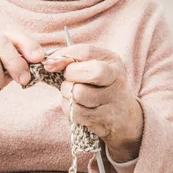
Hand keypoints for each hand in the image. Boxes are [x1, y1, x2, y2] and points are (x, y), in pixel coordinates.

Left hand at [44, 44, 143, 161]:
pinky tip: (74, 104)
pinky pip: (75, 112)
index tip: (50, 62)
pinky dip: (68, 107)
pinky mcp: (102, 120)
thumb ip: (73, 58)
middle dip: (71, 74)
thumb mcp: (93, 64)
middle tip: (69, 78)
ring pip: (78, 93)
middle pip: (91, 73)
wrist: (122, 115)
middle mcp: (116, 80)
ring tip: (71, 92)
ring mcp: (111, 101)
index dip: (64, 56)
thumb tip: (50, 62)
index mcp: (113, 61)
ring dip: (67, 92)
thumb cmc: (99, 84)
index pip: (86, 52)